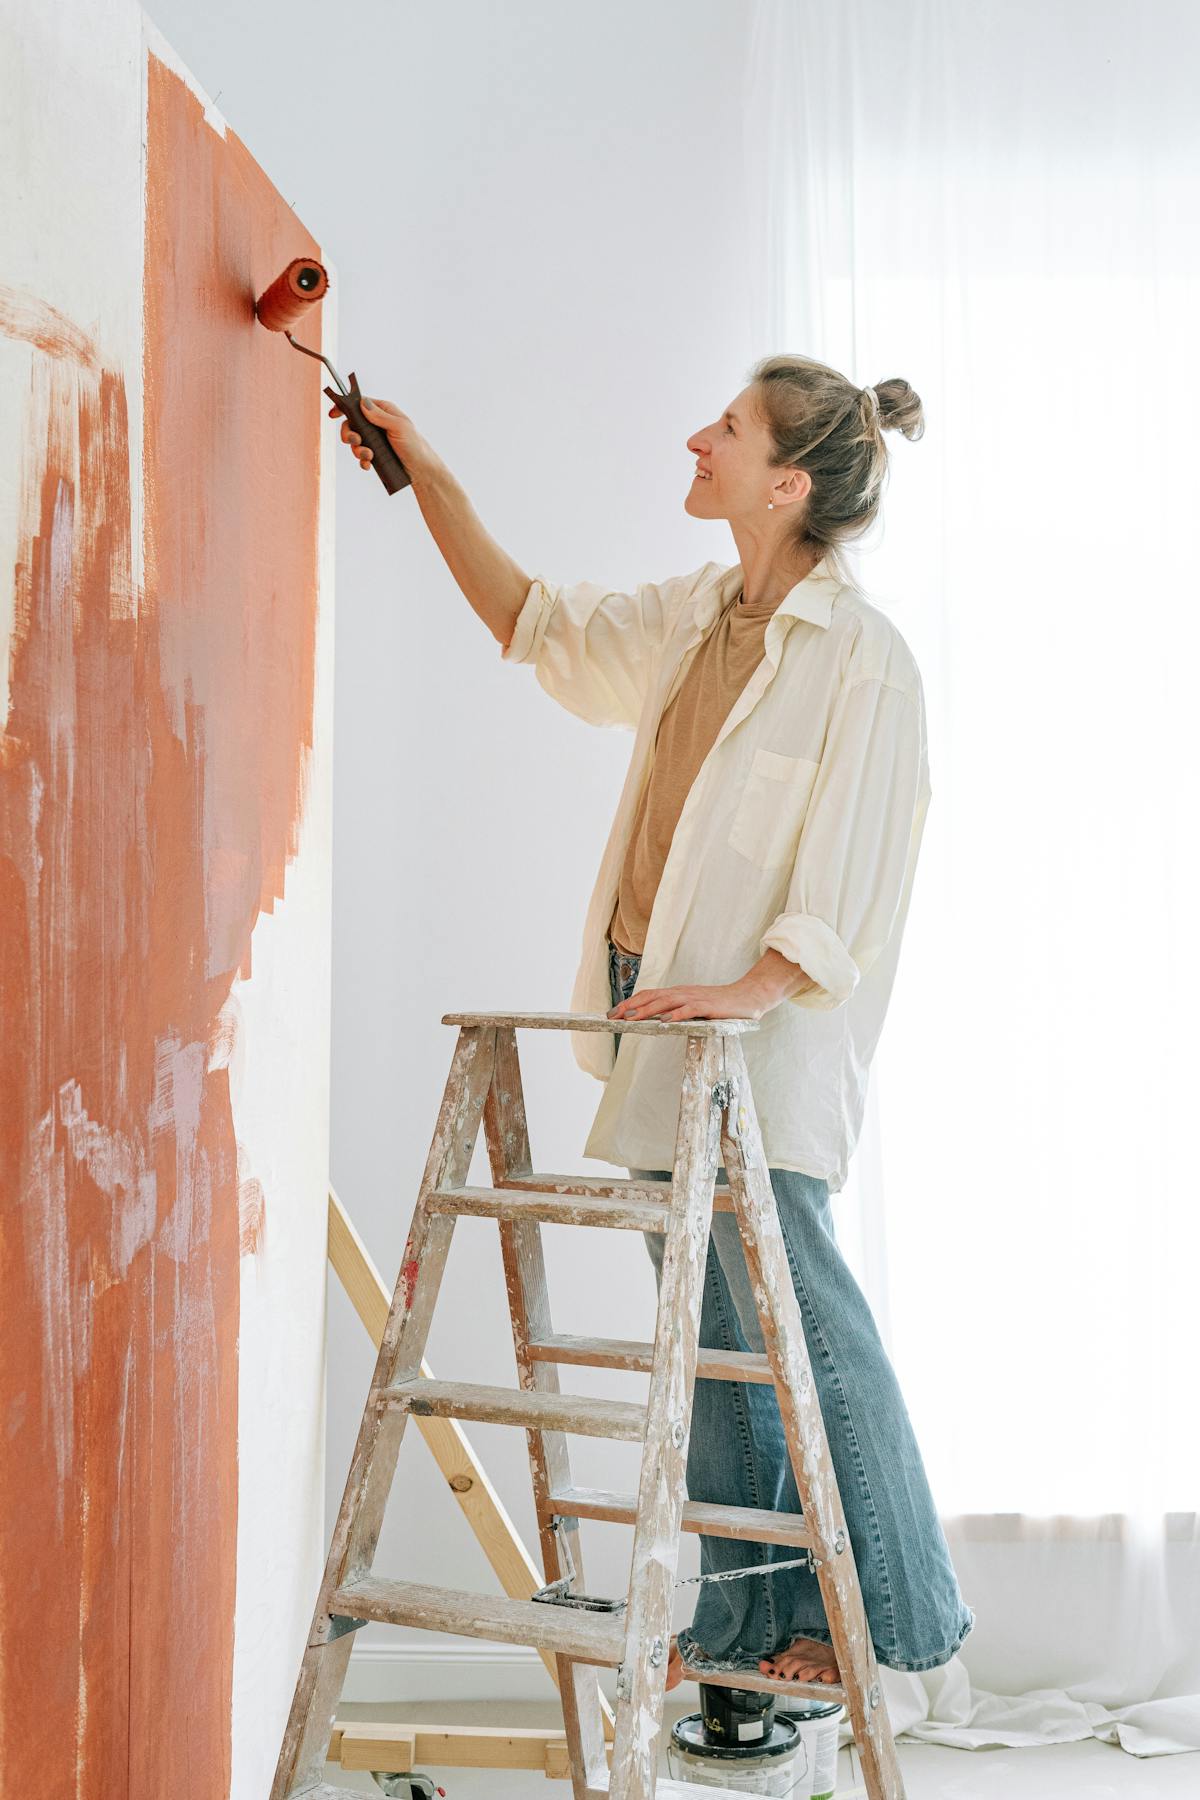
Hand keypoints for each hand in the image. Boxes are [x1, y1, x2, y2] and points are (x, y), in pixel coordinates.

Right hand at [327, 393, 433, 472]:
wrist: (421, 470)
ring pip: (355, 442)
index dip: (344, 407)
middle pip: (352, 424)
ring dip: (358, 450)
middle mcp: (377, 423)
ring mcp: (375, 439)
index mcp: (383, 411)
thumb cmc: (415, 445)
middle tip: (356, 441)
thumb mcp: (399, 426)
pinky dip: (362, 460)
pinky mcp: (376, 454)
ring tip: (370, 456)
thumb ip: (380, 415)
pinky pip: (361, 456)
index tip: (333, 414)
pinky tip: (368, 464)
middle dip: (350, 434)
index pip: (359, 404)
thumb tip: (362, 403)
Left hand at [607, 980, 764, 1023]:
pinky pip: (689, 1010)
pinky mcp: (708, 1006)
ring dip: (646, 1010)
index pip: (649, 995)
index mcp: (678, 993)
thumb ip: (677, 1011)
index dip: (630, 1002)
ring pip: (666, 1002)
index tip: (613, 1012)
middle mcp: (683, 992)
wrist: (747, 998)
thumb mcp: (694, 1007)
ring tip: (631, 1018)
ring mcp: (695, 998)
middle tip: (613, 1016)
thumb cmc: (720, 1006)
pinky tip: (664, 1021)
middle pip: (652, 997)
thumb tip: (656, 1020)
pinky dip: (675, 1015)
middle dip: (630, 1006)